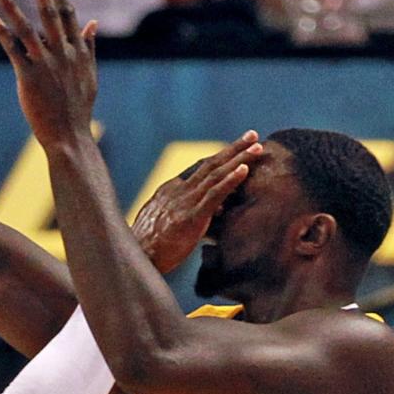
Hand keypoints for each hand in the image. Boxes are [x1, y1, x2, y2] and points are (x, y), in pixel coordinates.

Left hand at [0, 0, 98, 146]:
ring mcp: (46, 65)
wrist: (69, 136)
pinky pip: (14, 52)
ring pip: (28, 30)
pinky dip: (4, 35)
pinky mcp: (30, 78)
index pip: (69, 17)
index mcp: (79, 53)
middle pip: (50, 15)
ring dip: (12, 8)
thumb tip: (92, 22)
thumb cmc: (78, 108)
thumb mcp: (89, 75)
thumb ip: (89, 47)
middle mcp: (63, 55)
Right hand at [132, 132, 262, 272]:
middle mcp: (177, 191)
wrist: (135, 259)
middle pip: (209, 164)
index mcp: (169, 191)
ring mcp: (184, 202)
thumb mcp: (159, 224)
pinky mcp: (191, 217)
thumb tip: (199, 215)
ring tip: (257, 147)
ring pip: (215, 174)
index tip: (236, 150)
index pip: (199, 170)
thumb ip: (178, 215)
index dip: (220, 159)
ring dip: (239, 158)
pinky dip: (230, 180)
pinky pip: (214, 194)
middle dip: (232, 148)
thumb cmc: (147, 248)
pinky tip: (245, 169)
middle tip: (252, 135)